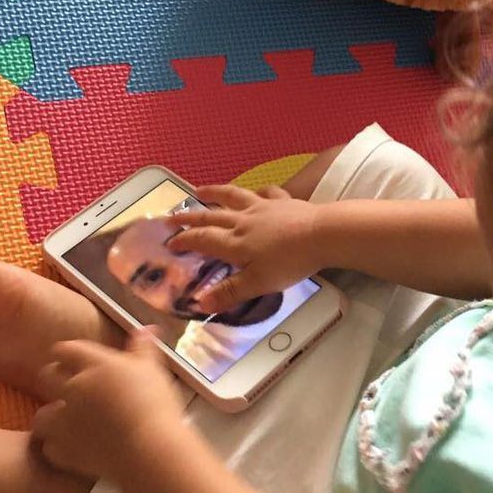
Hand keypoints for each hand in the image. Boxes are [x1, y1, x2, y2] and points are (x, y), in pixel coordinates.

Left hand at [32, 329, 186, 479]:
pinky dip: (58, 447)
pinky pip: (49, 447)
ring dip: (51, 417)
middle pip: (46, 377)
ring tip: (65, 422)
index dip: (65, 354)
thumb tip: (147, 328)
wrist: (147, 448)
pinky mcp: (63, 449)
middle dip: (52, 379)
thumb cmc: (154, 404)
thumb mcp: (153, 369)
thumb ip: (144, 348)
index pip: (66, 350)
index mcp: (95, 364)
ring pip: (41, 416)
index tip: (69, 359)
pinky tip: (71, 448)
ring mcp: (65, 420)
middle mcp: (74, 388)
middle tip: (66, 387)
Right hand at [167, 184, 325, 310]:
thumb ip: (229, 292)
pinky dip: (258, 191)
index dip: (184, 240)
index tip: (170, 242)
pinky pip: (266, 193)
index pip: (202, 239)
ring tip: (200, 190)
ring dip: (214, 192)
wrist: (322, 234)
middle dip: (189, 217)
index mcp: (235, 243)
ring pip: (233, 196)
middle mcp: (243, 221)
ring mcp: (263, 207)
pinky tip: (257, 192)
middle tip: (171, 216)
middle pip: (211, 216)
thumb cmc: (289, 262)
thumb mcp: (257, 284)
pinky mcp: (283, 201)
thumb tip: (199, 303)